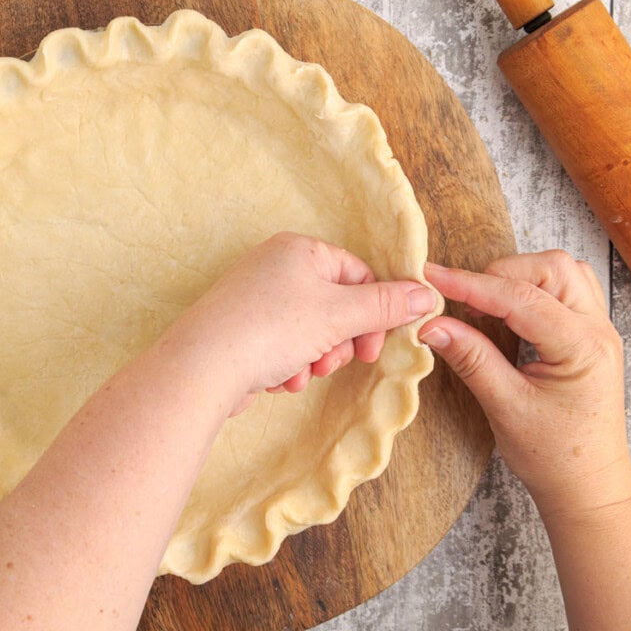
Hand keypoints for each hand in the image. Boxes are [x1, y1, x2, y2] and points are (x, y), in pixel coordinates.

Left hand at [161, 232, 437, 414]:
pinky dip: (287, 366)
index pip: (356, 274)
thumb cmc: (270, 330)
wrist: (202, 367)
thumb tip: (428, 293)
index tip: (375, 346)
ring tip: (300, 373)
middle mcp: (273, 267)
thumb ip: (386, 305)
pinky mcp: (240, 330)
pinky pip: (280, 346)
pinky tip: (277, 380)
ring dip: (314, 358)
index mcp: (298, 250)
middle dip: (340, 341)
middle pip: (333, 304)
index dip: (373, 312)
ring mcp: (253, 299)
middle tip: (335, 364)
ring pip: (309, 331)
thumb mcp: (339, 315)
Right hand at [419, 252, 630, 518]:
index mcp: (582, 347)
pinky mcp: (590, 336)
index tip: (432, 278)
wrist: (588, 486)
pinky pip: (566, 290)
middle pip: (550, 268)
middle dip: (500, 274)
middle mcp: (598, 330)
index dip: (471, 285)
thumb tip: (432, 324)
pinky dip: (532, 288)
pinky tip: (507, 311)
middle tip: (461, 298)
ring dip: (519, 277)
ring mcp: (599, 330)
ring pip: (561, 272)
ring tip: (484, 302)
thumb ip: (471, 359)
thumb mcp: (505, 407)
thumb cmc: (553, 456)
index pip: (521, 298)